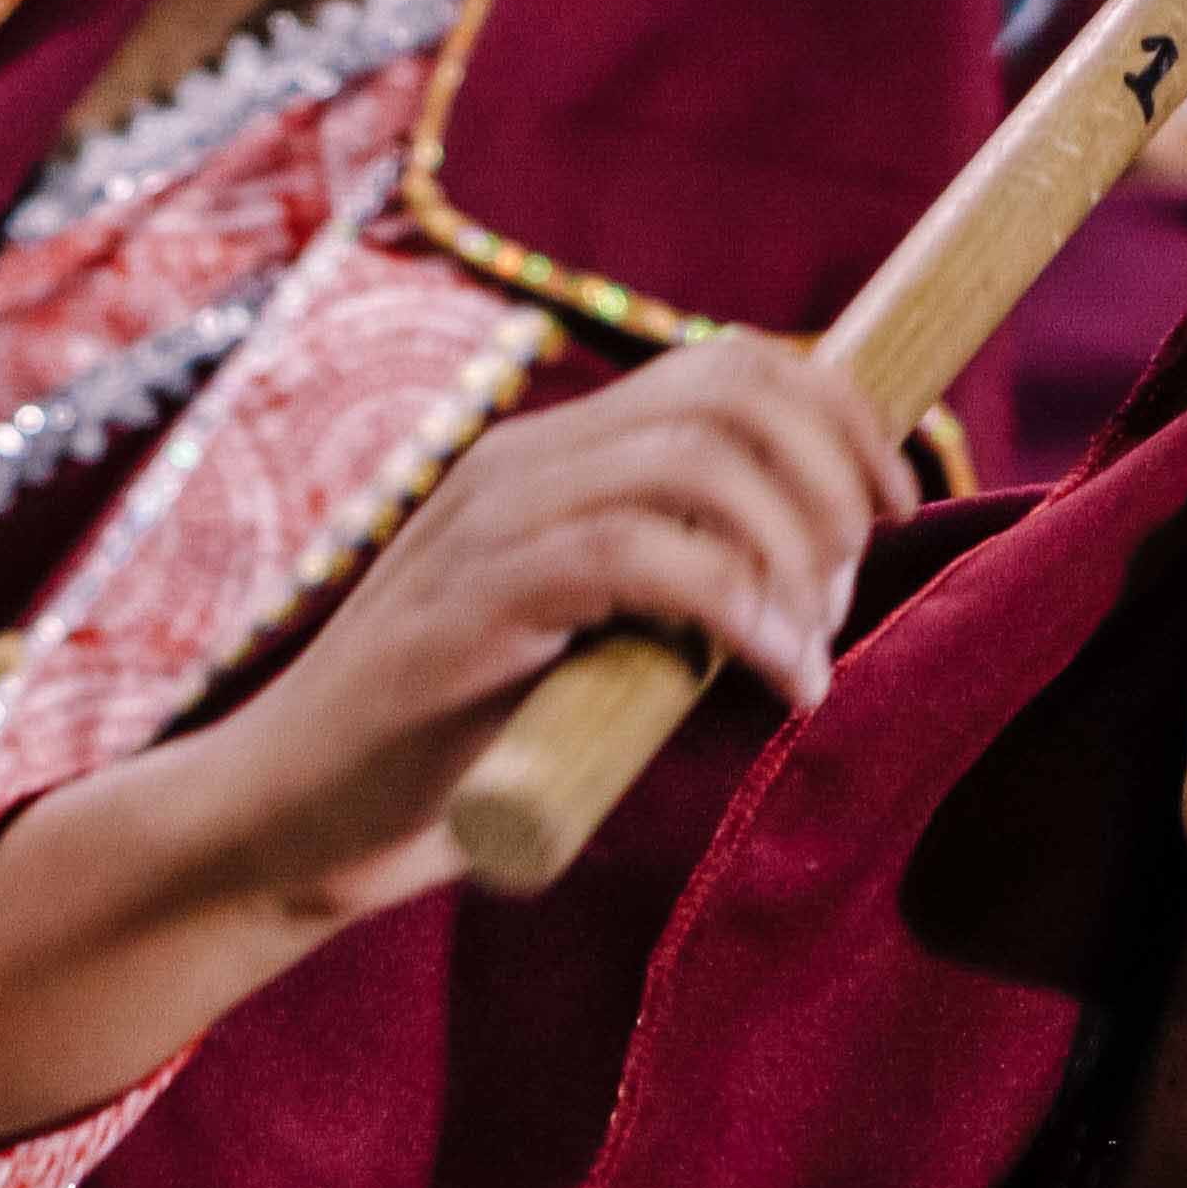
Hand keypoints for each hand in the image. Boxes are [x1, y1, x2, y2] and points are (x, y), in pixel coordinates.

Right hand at [95, 336, 915, 939]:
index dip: (834, 414)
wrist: (294, 820)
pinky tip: (781, 679)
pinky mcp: (476, 607)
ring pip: (694, 464)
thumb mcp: (579, 649)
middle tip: (858, 578)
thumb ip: (664, 604)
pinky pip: (641, 562)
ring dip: (794, 548)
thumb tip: (807, 595)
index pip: (722, 367)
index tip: (892, 505)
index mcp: (547, 456)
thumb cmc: (443, 753)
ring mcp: (490, 527)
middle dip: (833, 471)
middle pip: (728, 392)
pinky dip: (742, 614)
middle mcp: (520, 464)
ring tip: (813, 643)